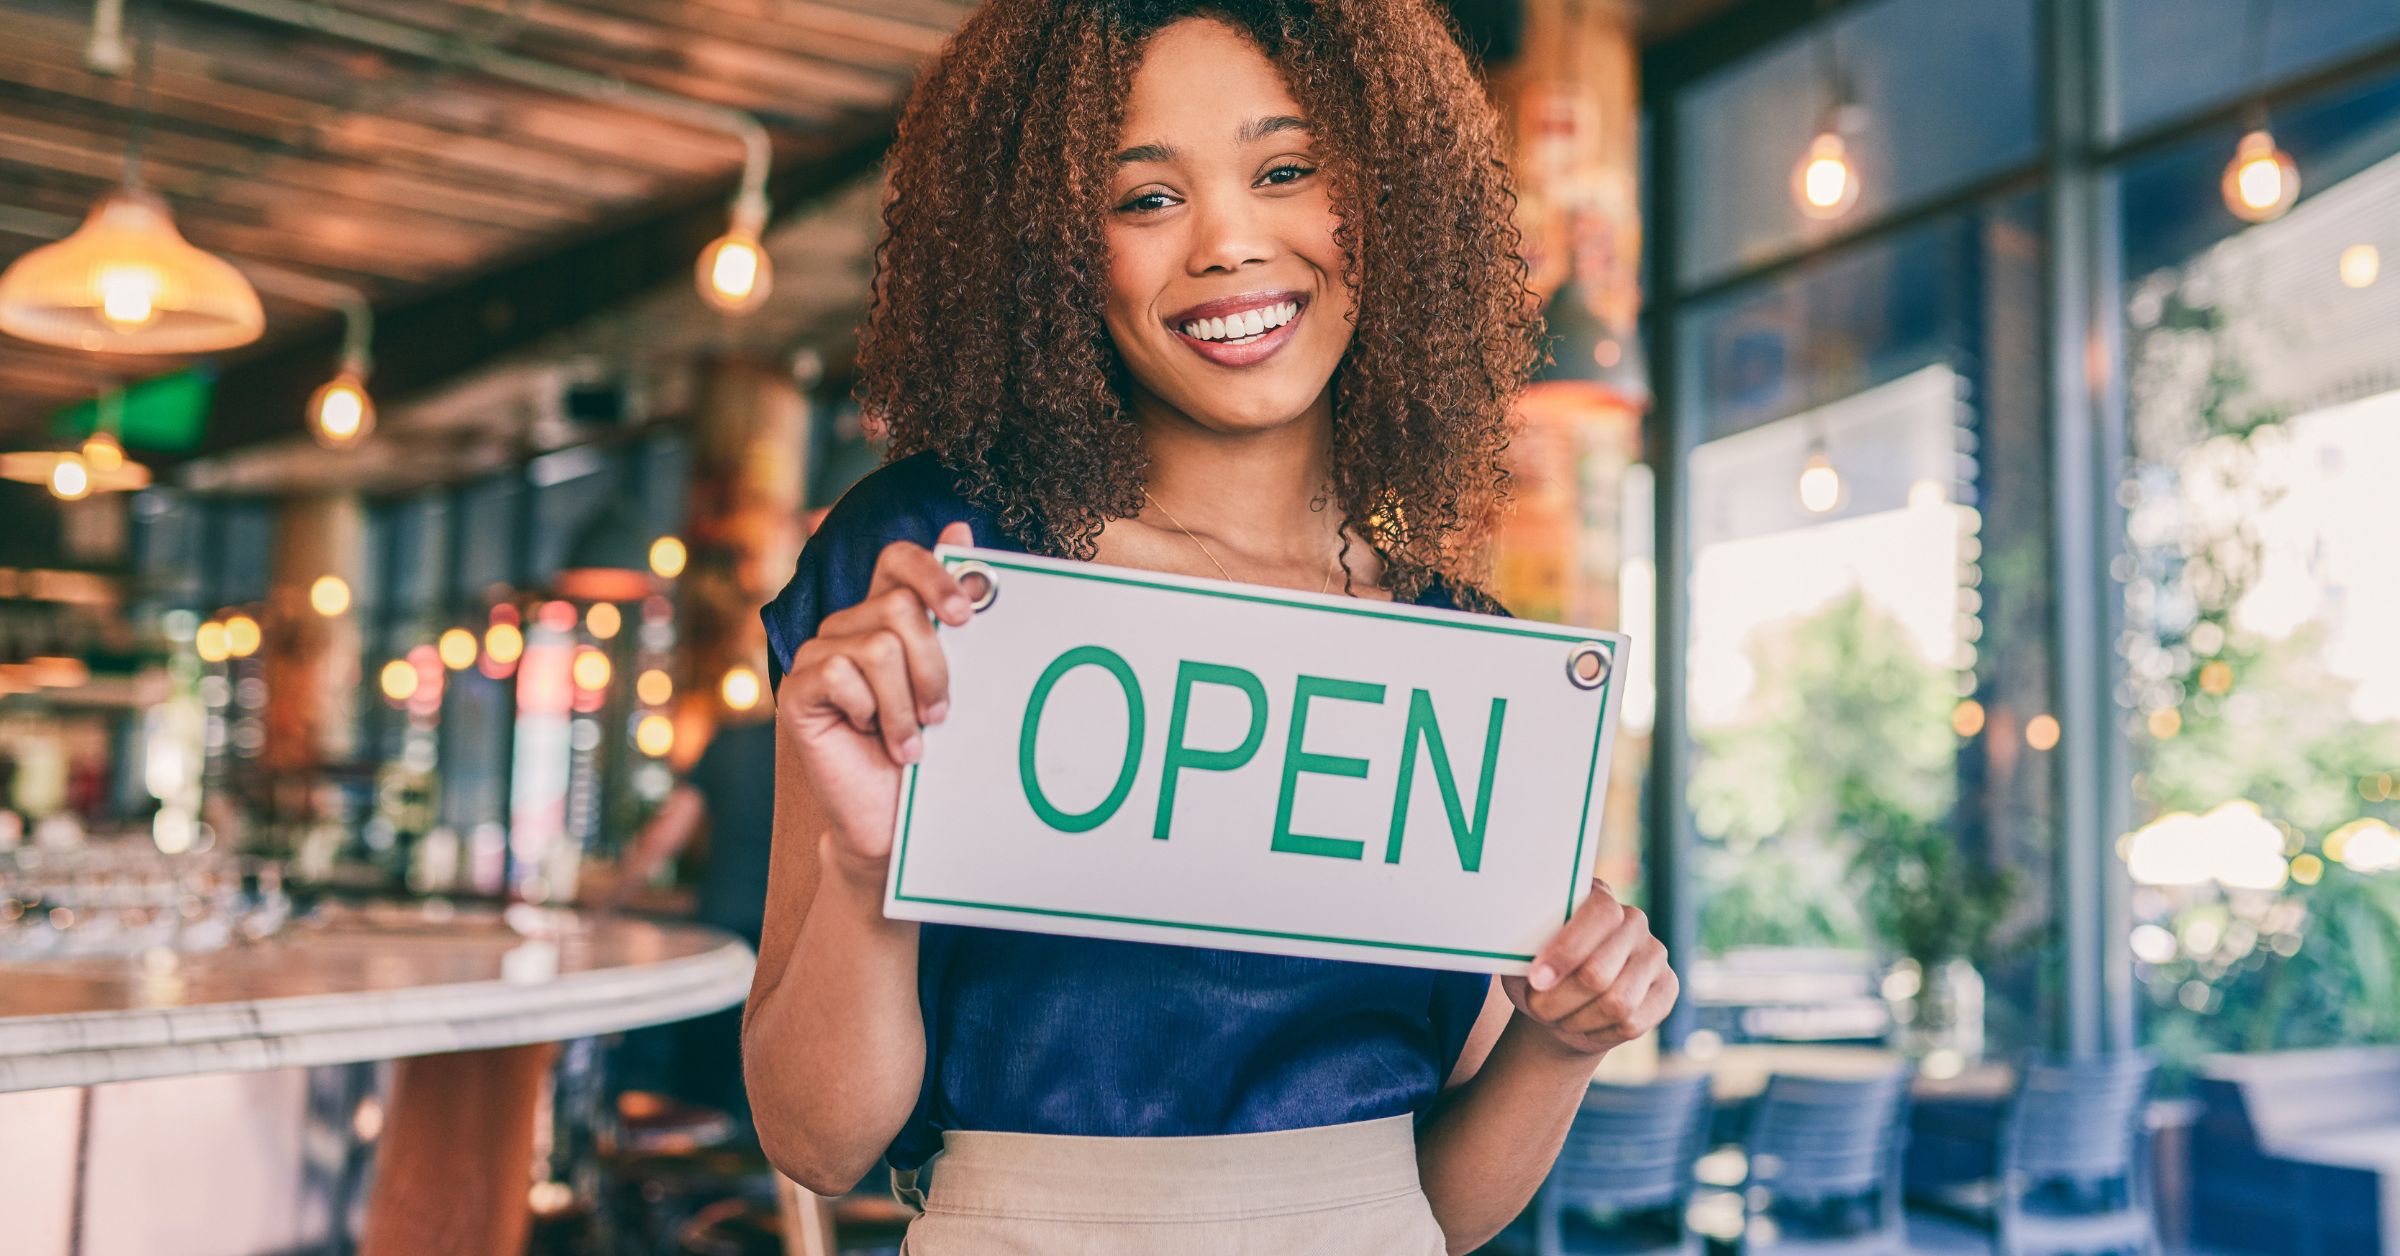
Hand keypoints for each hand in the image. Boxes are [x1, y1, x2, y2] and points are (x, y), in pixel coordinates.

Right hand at [779, 521, 975, 882]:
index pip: (898, 559)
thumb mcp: (954, 677)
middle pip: (899, 607)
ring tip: (911, 739)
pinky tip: (872, 738)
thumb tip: (960, 528)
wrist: (894, 819)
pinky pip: (840, 673)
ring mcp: (816, 657)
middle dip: (934, 666)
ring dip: (906, 703)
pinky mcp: (796, 690)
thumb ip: (951, 610)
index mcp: (883, 615)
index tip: (966, 617)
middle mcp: (846, 627)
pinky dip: (871, 712)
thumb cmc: (929, 750)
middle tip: (940, 713)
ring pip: (878, 645)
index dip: (933, 573)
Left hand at [1502, 880, 1677, 1056]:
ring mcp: (1654, 953)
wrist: (1564, 1005)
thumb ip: (1524, 947)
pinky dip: (1599, 1033)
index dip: (1566, 951)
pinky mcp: (1667, 987)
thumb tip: (1523, 956)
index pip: (1597, 915)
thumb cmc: (1538, 973)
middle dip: (1559, 1000)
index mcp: (1598, 896)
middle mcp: (1633, 920)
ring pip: (1617, 1004)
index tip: (1537, 980)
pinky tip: (1585, 1025)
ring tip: (1558, 1017)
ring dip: (1577, 1020)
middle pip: (1599, 972)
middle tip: (1538, 1008)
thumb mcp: (1522, 956)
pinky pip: (1632, 1024)